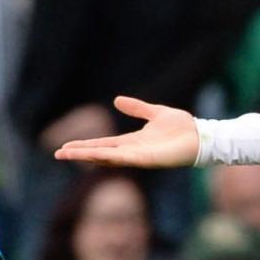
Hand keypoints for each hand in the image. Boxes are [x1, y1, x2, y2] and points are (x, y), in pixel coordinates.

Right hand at [52, 95, 200, 168]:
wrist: (201, 136)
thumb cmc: (182, 127)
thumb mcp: (155, 113)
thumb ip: (137, 108)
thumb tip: (116, 100)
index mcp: (132, 142)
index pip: (102, 144)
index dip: (85, 145)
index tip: (66, 147)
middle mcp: (132, 151)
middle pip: (99, 153)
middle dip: (79, 153)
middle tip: (58, 154)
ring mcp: (138, 157)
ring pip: (107, 157)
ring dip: (87, 156)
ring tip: (68, 155)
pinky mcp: (147, 159)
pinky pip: (124, 158)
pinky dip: (109, 157)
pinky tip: (95, 155)